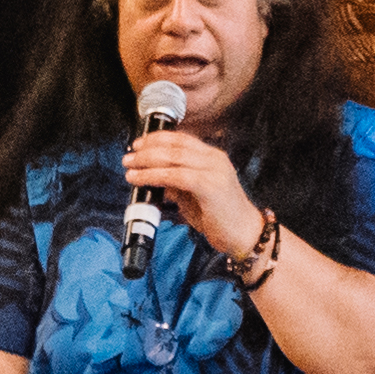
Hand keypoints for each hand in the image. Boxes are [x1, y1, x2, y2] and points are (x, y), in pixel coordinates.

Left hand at [122, 127, 257, 252]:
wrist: (245, 235)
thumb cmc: (221, 218)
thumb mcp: (194, 197)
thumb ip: (177, 186)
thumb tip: (154, 179)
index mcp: (213, 157)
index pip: (182, 140)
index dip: (158, 139)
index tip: (139, 144)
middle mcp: (215, 159)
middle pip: (176, 145)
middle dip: (148, 148)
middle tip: (129, 156)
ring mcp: (214, 171)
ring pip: (174, 158)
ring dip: (147, 161)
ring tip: (130, 166)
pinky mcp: (211, 186)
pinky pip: (177, 176)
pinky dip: (155, 175)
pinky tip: (141, 179)